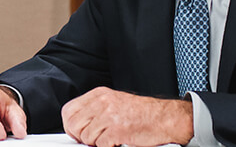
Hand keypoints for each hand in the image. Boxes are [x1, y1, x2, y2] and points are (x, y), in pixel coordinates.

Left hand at [61, 87, 192, 146]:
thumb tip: (79, 124)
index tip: (76, 133)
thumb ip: (95, 110)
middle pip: (74, 124)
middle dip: (80, 136)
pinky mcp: (118, 130)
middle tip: (91, 140)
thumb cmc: (144, 113)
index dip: (70, 125)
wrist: (166, 118)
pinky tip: (117, 141)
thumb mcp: (114, 103)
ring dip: (96, 142)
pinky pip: (100, 145)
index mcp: (99, 94)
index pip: (69, 110)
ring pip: (86, 137)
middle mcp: (103, 102)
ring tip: (109, 139)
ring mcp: (110, 116)